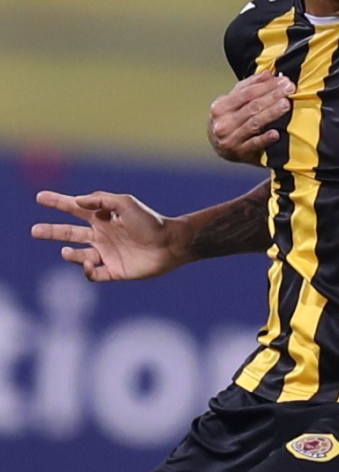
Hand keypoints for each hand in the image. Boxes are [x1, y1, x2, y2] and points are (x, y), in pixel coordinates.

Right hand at [31, 190, 187, 280]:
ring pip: (78, 255)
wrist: (170, 244)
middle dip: (51, 231)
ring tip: (65, 252)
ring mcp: (106, 253)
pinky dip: (86, 270)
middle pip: (69, 233)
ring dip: (69, 254)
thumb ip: (102, 201)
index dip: (58, 202)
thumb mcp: (126, 204)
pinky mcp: (114, 271)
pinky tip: (89, 262)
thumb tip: (77, 200)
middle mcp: (102, 235)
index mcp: (103, 217)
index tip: (40, 198)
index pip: (75, 209)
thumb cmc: (150, 221)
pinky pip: (92, 274)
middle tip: (35, 230)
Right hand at [208, 72, 294, 163]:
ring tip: (286, 105)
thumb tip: (268, 74)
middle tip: (289, 89)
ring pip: (255, 123)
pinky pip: (255, 144)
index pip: (246, 93)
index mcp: (221, 107)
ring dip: (272, 113)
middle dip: (273, 96)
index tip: (283, 81)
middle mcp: (224, 123)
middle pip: (252, 106)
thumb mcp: (234, 101)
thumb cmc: (229, 121)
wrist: (218, 147)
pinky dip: (266, 138)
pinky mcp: (240, 153)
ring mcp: (231, 139)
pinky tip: (276, 133)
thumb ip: (250, 86)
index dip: (266, 86)